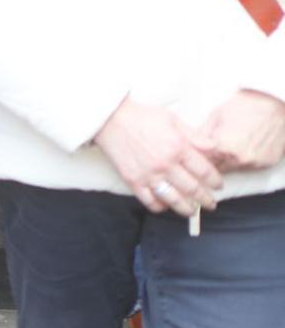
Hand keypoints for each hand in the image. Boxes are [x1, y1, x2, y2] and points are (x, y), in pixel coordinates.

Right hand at [93, 97, 224, 216]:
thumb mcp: (172, 119)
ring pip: (174, 200)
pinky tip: (165, 205)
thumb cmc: (142, 116)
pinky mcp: (133, 180)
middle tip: (210, 204)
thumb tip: (214, 147)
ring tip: (192, 211)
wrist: (110, 118)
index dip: (215, 181)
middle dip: (206, 200)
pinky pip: (150, 201)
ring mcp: (149, 174)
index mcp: (178, 147)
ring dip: (187, 209)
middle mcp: (166, 164)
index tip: (217, 186)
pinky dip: (160, 207)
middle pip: (193, 189)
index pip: (205, 171)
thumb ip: (194, 136)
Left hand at [197, 90, 284, 171]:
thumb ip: (200, 134)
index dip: (197, 156)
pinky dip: (242, 160)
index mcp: (223, 147)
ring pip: (232, 169)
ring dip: (226, 161)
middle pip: (216, 168)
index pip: (202, 162)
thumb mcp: (216, 116)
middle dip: (210, 160)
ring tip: (228, 144)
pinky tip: (242, 146)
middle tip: (209, 149)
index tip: (194, 153)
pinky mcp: (266, 164)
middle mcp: (239, 159)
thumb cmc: (246, 106)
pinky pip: (248, 167)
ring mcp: (254, 163)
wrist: (273, 104)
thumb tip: (189, 144)